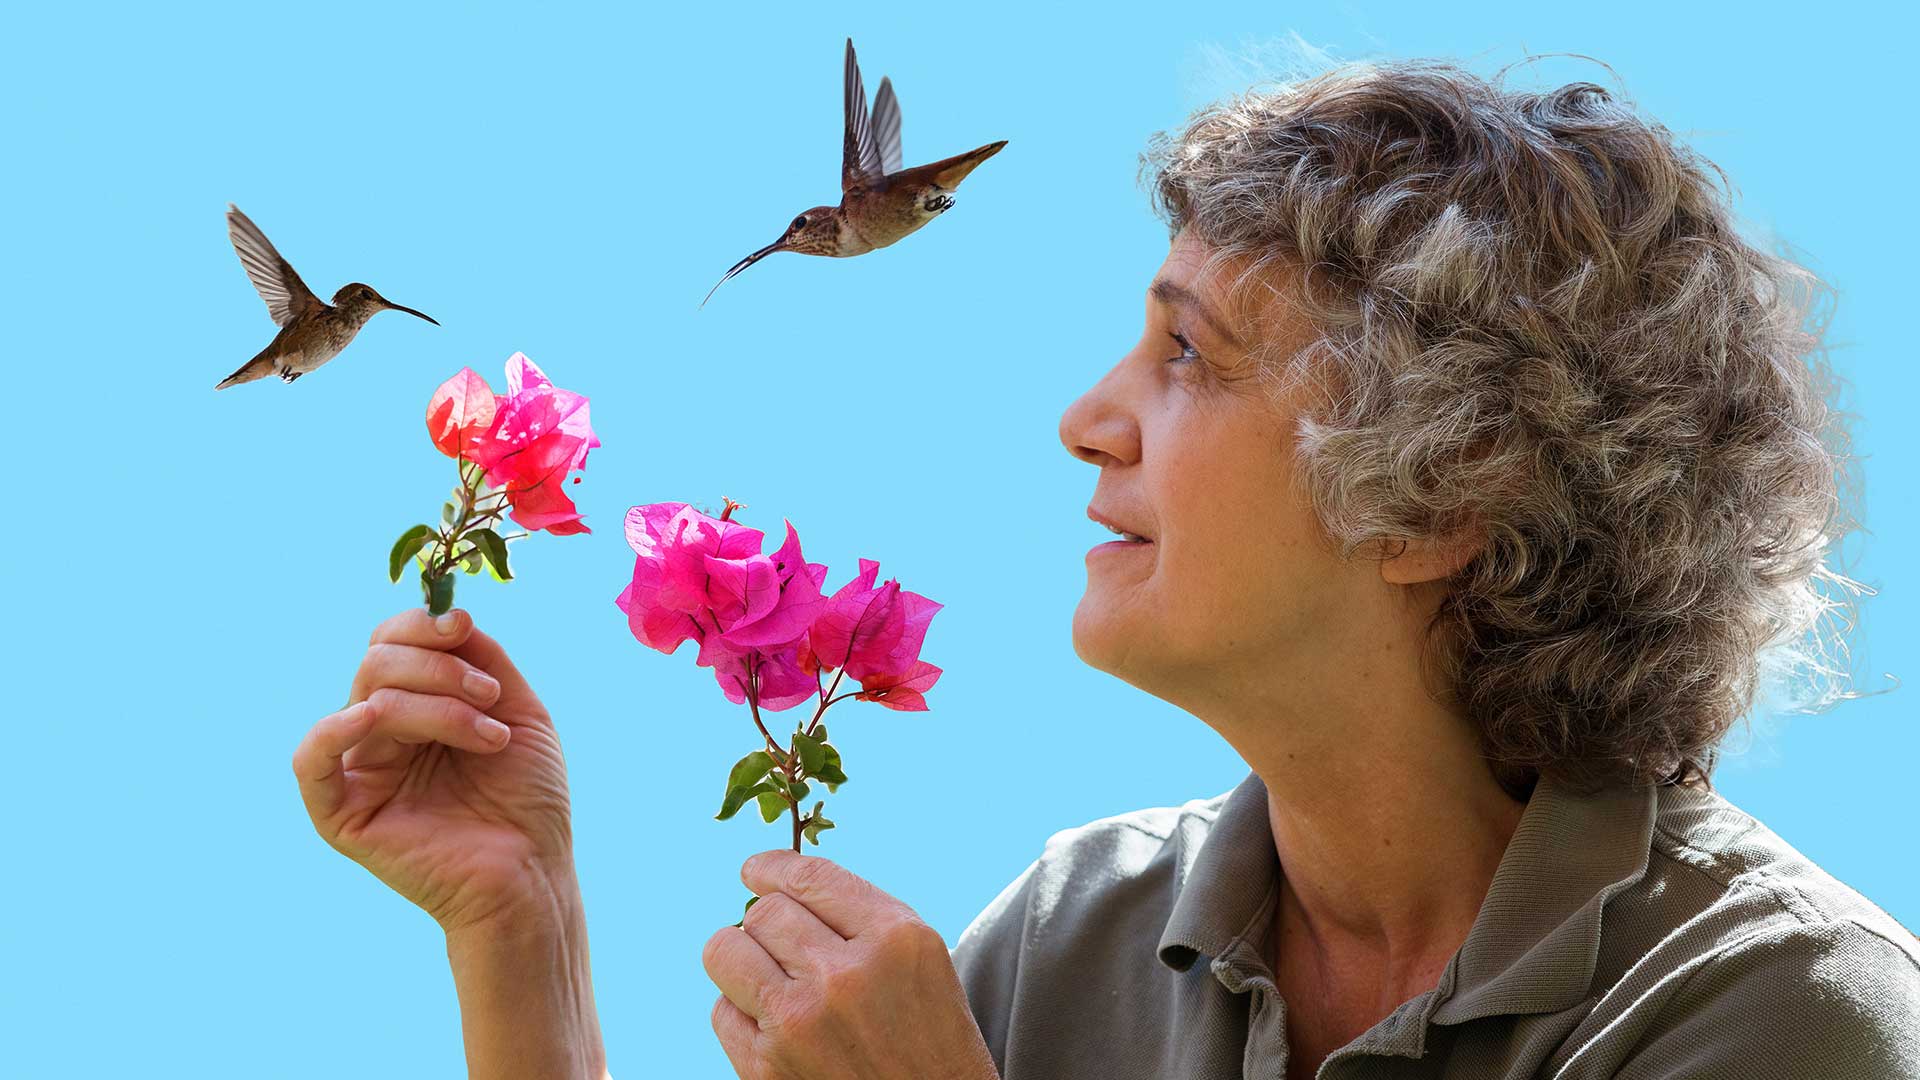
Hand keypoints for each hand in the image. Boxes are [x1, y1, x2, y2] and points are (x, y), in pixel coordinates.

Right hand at [293, 608, 577, 933]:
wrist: (535, 872)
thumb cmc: (529, 797)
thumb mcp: (518, 709)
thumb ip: (481, 658)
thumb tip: (446, 612)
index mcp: (417, 706)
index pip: (392, 642)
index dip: (422, 624)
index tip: (464, 626)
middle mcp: (382, 734)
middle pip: (378, 662)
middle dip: (440, 667)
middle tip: (490, 697)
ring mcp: (361, 771)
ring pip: (369, 699)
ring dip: (435, 704)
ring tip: (489, 737)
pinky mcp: (343, 815)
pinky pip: (310, 763)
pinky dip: (333, 731)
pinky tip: (372, 717)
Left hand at [702, 851, 998, 1079]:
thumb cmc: (929, 1036)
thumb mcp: (920, 958)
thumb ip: (859, 915)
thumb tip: (775, 883)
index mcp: (894, 938)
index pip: (809, 876)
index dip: (772, 866)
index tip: (755, 869)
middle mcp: (845, 976)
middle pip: (764, 912)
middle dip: (766, 922)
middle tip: (781, 941)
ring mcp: (801, 1023)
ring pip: (725, 951)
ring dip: (740, 956)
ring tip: (765, 973)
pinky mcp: (767, 1069)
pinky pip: (722, 1012)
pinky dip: (740, 1012)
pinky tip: (773, 1024)